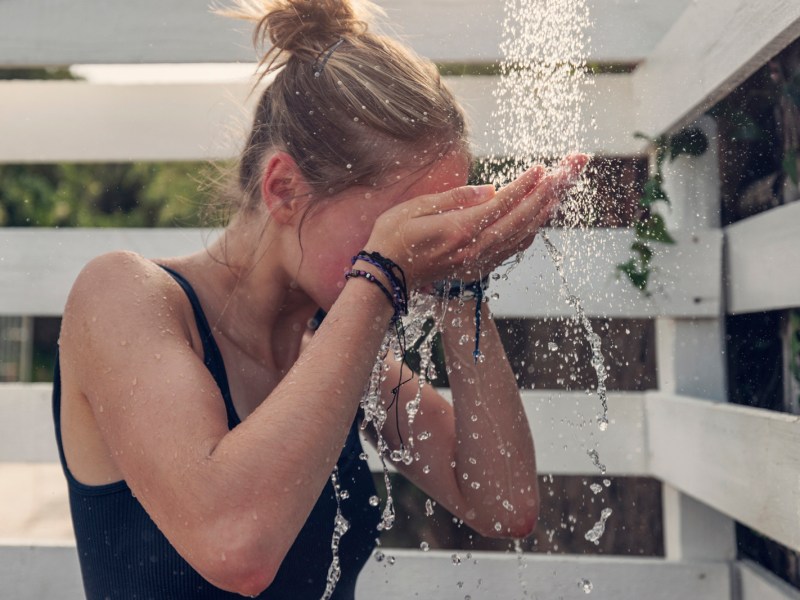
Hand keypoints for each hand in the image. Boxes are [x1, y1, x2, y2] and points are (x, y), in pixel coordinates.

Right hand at [364, 153, 588, 288]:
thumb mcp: (416, 208)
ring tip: (559, 192)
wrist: (386, 277)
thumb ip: (455, 199)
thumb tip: (490, 189)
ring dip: (542, 213)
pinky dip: (529, 232)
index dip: (524, 185)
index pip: (502, 204)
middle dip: (545, 194)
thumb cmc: (394, 237)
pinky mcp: (477, 268)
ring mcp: (477, 261)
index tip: (540, 169)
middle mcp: (475, 248)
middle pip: (520, 219)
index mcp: (460, 230)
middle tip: (565, 174)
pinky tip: (537, 219)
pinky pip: (511, 250)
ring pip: (521, 236)